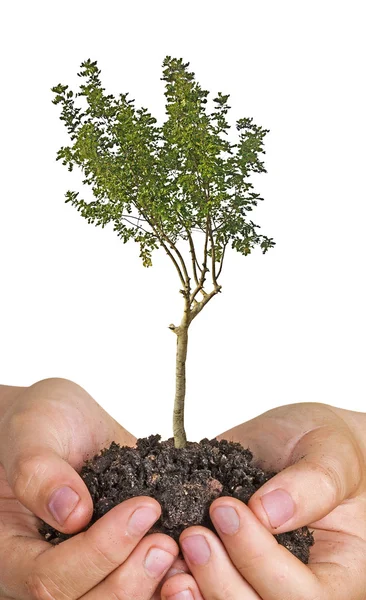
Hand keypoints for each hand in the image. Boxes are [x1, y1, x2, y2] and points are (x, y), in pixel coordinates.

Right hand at [0, 378, 184, 598]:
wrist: (66, 421)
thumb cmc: (40, 421)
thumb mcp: (33, 430)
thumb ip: (39, 470)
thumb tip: (72, 513)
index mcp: (13, 549)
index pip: (48, 577)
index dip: (98, 552)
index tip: (142, 509)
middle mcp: (45, 568)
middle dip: (129, 580)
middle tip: (166, 542)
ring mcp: (83, 568)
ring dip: (151, 588)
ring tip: (181, 550)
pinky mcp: (115, 559)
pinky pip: (139, 586)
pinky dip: (166, 580)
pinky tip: (190, 557)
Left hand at [160, 402, 365, 598]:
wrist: (297, 439)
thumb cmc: (326, 446)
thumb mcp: (332, 453)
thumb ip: (313, 482)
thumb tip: (268, 511)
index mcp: (335, 571)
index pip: (304, 595)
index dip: (260, 560)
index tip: (227, 508)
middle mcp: (293, 584)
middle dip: (220, 580)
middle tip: (194, 534)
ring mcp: (256, 578)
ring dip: (196, 588)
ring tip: (173, 549)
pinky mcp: (224, 564)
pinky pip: (201, 590)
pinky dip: (178, 583)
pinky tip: (164, 562)